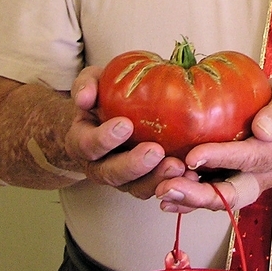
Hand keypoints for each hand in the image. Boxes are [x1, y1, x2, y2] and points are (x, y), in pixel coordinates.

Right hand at [64, 66, 193, 198]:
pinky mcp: (142, 181)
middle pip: (111, 173)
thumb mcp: (92, 82)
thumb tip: (84, 98)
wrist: (109, 116)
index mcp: (82, 141)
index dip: (105, 138)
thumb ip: (86, 85)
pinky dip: (171, 183)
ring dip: (155, 179)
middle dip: (133, 164)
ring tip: (176, 166)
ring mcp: (121, 177)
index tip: (125, 124)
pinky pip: (154, 188)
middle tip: (155, 151)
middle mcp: (98, 164)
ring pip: (134, 187)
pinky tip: (189, 174)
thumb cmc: (102, 96)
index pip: (88, 144)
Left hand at [155, 75, 271, 211]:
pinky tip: (166, 194)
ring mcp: (251, 179)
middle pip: (234, 193)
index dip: (222, 158)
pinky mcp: (237, 177)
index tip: (194, 155)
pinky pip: (214, 192)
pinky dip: (190, 198)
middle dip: (200, 195)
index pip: (251, 158)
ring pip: (221, 198)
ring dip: (191, 199)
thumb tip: (263, 130)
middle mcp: (267, 173)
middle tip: (169, 187)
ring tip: (163, 191)